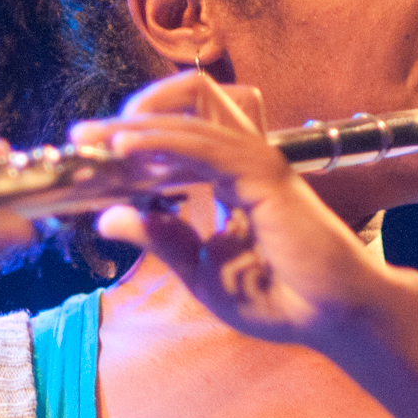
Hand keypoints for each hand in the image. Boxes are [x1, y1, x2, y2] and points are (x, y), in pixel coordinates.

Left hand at [70, 72, 390, 352]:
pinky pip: (203, 143)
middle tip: (85, 136)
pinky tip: (125, 151)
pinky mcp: (262, 174)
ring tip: (94, 141)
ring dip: (135, 123)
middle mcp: (244, 159)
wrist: (332, 318)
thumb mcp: (202, 271)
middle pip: (188, 99)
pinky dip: (160, 141)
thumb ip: (162, 238)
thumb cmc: (281, 299)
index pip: (181, 130)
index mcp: (231, 177)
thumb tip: (109, 216)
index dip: (134, 135)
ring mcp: (256, 161)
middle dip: (132, 111)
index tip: (89, 155)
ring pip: (190, 111)